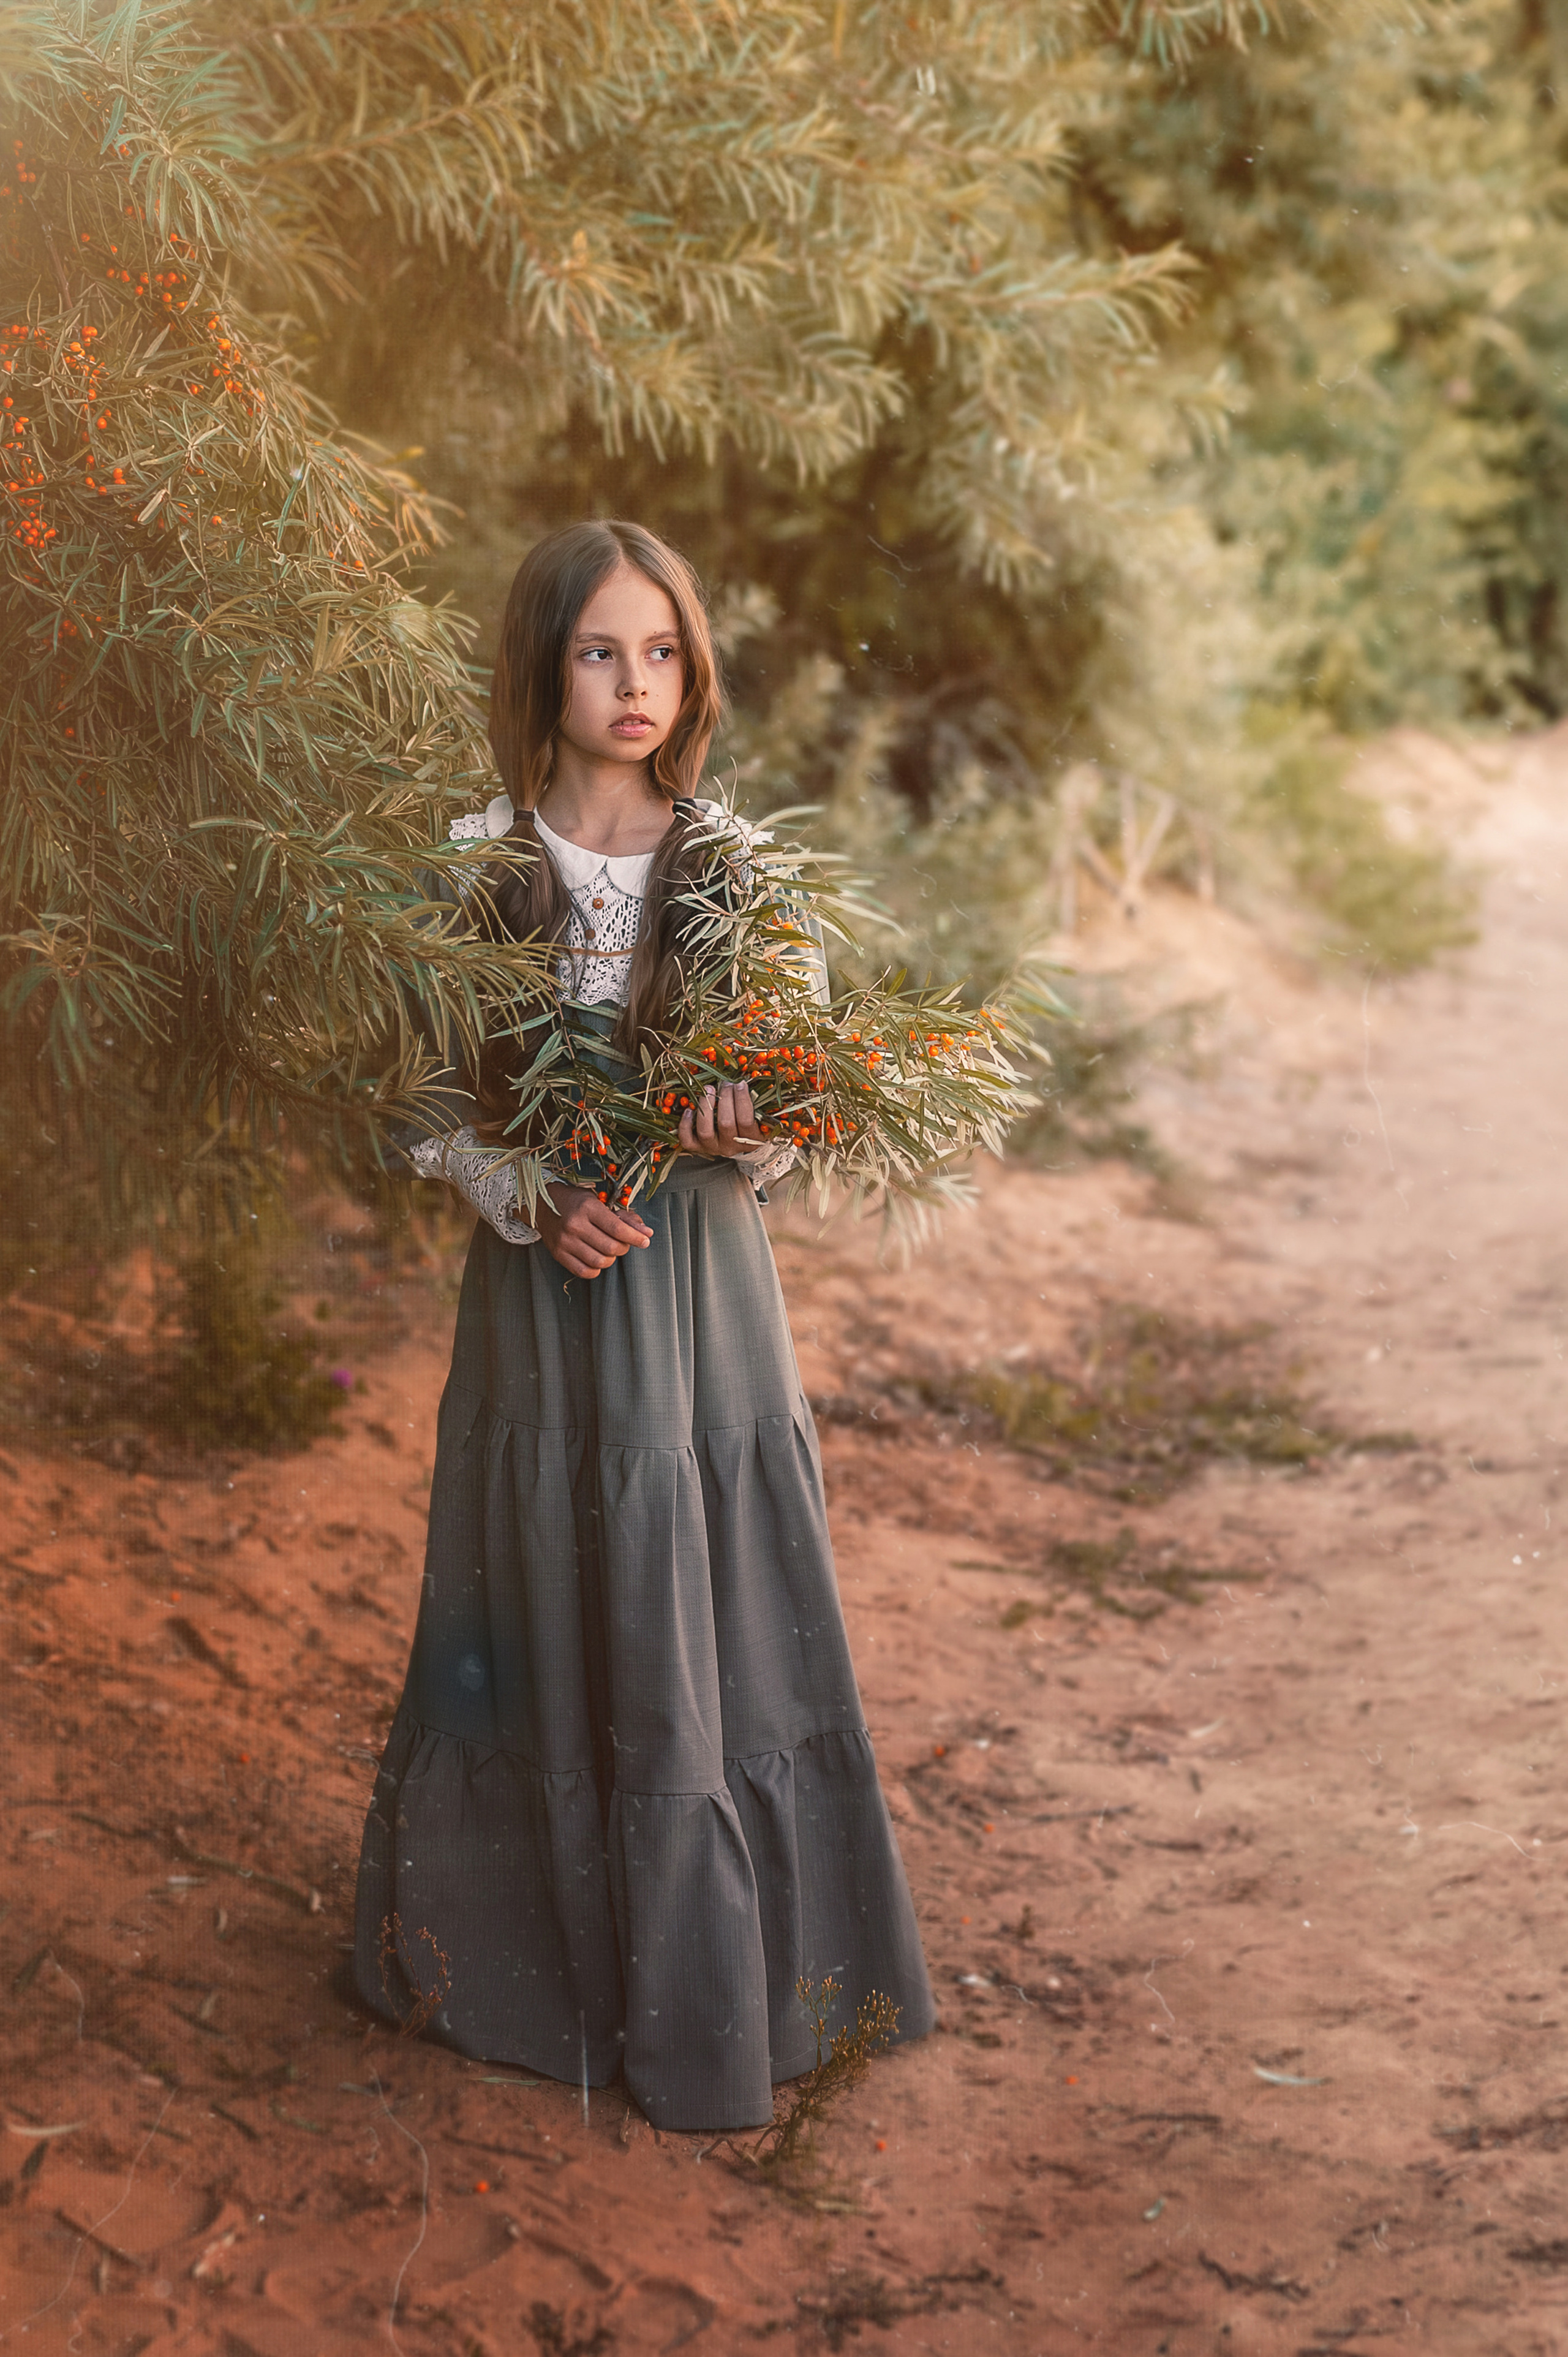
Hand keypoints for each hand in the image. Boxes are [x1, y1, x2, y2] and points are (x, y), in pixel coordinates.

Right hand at [534, 1182, 652, 1278]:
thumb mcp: (600, 1201)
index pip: (617, 1229)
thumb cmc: (576, 1202)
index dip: (635, 1237)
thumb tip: (647, 1233)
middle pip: (611, 1248)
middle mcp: (574, 1225)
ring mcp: (565, 1241)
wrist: (542, 1204)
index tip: (645, 1240)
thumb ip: (624, 1217)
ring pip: (600, 1262)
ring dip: (611, 1259)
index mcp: (587, 1208)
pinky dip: (596, 1268)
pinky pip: (585, 1271)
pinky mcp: (558, 1254)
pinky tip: (596, 1257)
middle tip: (623, 1242)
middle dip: (624, 1247)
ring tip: (609, 1250)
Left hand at [678, 1081, 765, 1158]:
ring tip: (708, 1089)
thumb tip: (744, 1080)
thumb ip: (753, 1102)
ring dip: (705, 1107)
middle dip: (725, 1098)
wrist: (734, 1143)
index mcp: (750, 1141)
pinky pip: (688, 1140)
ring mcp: (712, 1148)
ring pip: (705, 1131)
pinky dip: (686, 1125)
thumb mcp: (756, 1116)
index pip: (746, 1121)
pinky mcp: (697, 1147)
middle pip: (726, 1124)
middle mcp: (731, 1147)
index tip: (740, 1083)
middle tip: (726, 1083)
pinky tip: (689, 1110)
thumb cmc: (746, 1122)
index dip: (742, 1100)